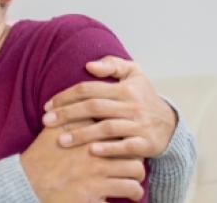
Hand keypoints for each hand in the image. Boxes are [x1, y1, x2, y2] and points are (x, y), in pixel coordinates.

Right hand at [21, 122, 145, 201]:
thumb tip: (87, 103)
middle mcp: (92, 150)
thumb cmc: (42, 157)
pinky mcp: (97, 193)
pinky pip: (129, 190)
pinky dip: (133, 192)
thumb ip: (71, 114)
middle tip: (133, 158)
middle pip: (131, 146)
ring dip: (136, 175)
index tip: (125, 138)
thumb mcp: (53, 129)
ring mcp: (96, 172)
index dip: (125, 131)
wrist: (28, 183)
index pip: (117, 126)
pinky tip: (128, 194)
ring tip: (132, 178)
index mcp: (84, 131)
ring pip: (136, 170)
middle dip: (136, 153)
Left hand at [42, 55, 176, 157]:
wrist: (170, 124)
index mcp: (125, 88)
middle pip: (94, 108)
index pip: (89, 89)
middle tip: (46, 122)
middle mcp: (132, 105)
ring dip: (82, 134)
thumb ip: (112, 65)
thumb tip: (88, 65)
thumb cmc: (143, 96)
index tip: (48, 106)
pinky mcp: (147, 144)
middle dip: (67, 114)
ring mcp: (140, 125)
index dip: (66, 96)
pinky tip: (91, 151)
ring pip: (107, 128)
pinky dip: (109, 149)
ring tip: (61, 140)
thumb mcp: (134, 74)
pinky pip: (126, 146)